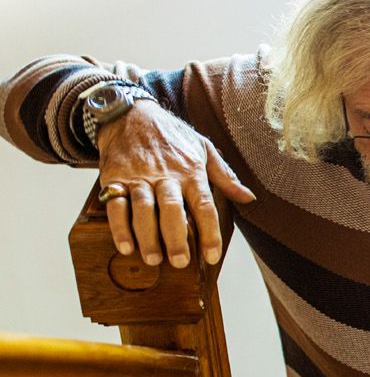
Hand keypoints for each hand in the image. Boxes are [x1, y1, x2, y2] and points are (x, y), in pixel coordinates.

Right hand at [97, 101, 254, 267]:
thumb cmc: (172, 135)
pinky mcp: (115, 178)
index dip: (210, 231)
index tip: (213, 256)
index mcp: (191, 170)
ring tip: (153, 260)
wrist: (131, 114)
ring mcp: (138, 177)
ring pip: (143, 209)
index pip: (204, 204)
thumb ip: (225, 176)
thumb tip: (249, 197)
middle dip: (176, 237)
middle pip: (172, 209)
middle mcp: (166, 175)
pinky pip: (115, 204)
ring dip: (147, 236)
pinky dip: (118, 226)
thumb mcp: (204, 148)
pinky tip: (125, 246)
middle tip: (180, 262)